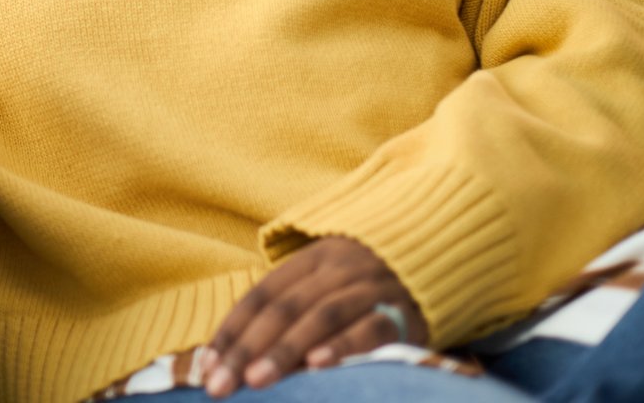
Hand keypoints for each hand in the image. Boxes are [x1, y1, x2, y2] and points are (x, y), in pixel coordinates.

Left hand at [197, 236, 424, 396]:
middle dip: (246, 349)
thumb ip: (287, 310)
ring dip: (285, 351)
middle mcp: (337, 268)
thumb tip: (232, 355)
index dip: (231, 330)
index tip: (206, 366)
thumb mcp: (325, 283)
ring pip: (319, 317)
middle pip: (283, 309)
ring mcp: (369, 287)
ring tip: (256, 381)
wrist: (438, 259)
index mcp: (310, 259)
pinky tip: (318, 366)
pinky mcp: (402, 312)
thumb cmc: (365, 285)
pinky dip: (343, 346)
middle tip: (219, 385)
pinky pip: (370, 328)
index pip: (261, 295)